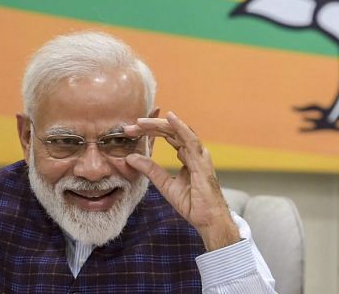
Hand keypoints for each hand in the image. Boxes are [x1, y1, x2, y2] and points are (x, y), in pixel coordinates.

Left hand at [124, 111, 239, 250]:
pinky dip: (180, 127)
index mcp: (187, 156)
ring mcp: (199, 155)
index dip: (150, 132)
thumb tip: (130, 158)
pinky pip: (190, 140)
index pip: (168, 137)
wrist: (208, 219)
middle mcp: (194, 152)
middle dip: (150, 127)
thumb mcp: (165, 185)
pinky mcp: (201, 161)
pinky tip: (169, 118)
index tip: (131, 132)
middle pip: (171, 132)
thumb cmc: (193, 204)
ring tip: (141, 122)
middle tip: (130, 126)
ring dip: (159, 125)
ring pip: (178, 132)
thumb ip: (150, 170)